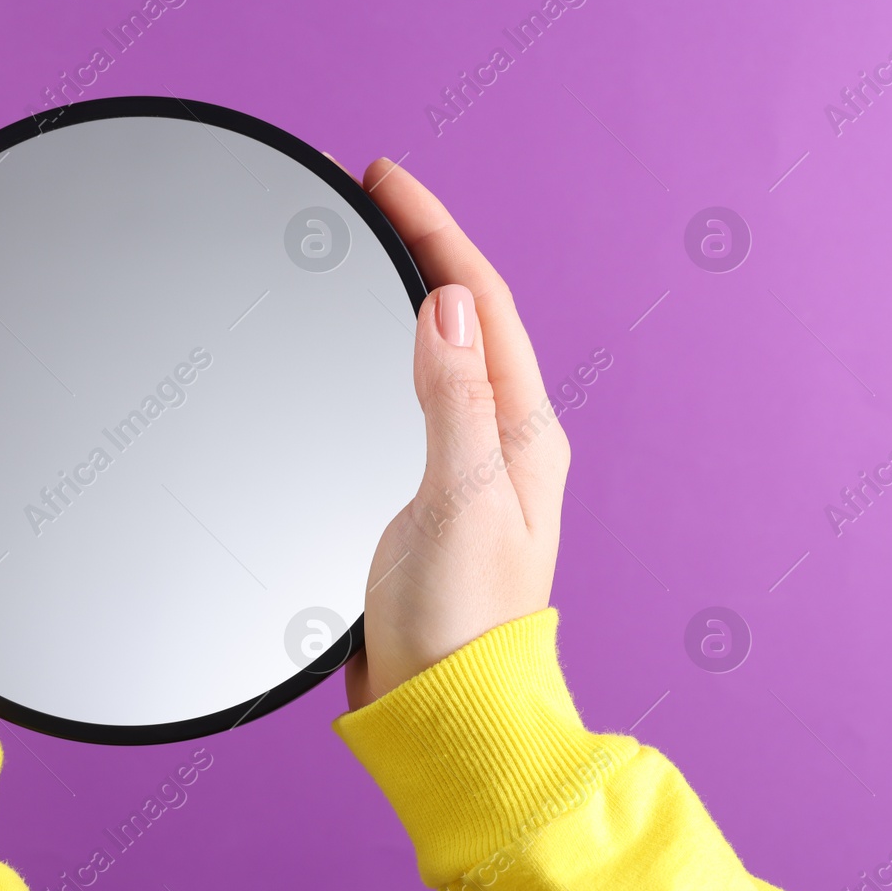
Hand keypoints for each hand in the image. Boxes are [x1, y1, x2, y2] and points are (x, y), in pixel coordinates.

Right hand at [343, 161, 569, 707]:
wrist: (439, 711)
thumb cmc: (457, 627)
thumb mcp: (457, 504)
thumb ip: (454, 403)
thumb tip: (448, 305)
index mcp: (522, 435)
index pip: (483, 302)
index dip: (435, 230)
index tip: (385, 179)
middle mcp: (502, 440)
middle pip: (468, 312)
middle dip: (424, 242)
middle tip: (374, 191)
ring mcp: (466, 464)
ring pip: (443, 347)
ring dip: (411, 286)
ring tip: (372, 239)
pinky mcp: (427, 489)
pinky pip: (417, 388)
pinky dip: (389, 342)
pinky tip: (368, 337)